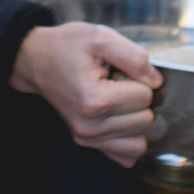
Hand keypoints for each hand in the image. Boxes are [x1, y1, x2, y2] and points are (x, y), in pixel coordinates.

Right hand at [11, 22, 161, 165]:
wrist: (36, 60)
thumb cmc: (67, 46)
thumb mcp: (101, 37)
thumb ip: (134, 56)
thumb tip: (156, 80)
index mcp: (94, 99)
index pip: (145, 96)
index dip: (138, 79)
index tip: (118, 71)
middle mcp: (90, 126)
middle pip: (146, 121)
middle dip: (138, 100)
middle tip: (118, 84)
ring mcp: (88, 139)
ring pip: (140, 143)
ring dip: (136, 122)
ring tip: (119, 102)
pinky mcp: (88, 144)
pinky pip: (127, 156)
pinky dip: (129, 140)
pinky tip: (119, 119)